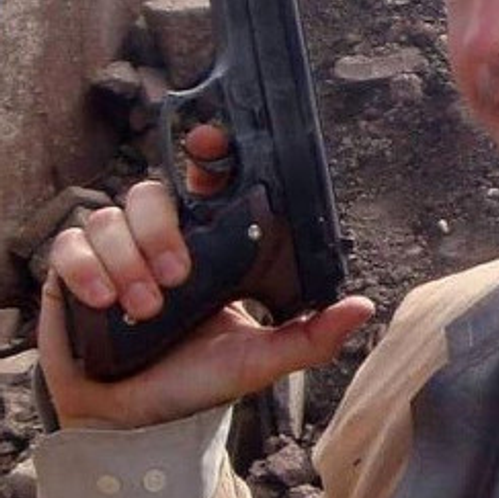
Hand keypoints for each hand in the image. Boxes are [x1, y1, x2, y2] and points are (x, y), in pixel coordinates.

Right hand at [37, 125, 373, 429]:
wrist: (132, 419)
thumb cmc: (196, 381)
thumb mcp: (260, 359)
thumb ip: (310, 336)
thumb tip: (363, 307)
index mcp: (209, 247)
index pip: (207, 183)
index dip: (207, 155)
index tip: (209, 143)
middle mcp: (160, 240)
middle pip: (153, 194)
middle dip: (163, 230)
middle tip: (179, 276)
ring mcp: (115, 253)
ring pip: (110, 217)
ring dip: (128, 259)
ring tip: (146, 305)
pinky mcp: (73, 272)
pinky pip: (70, 246)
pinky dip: (87, 269)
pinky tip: (103, 300)